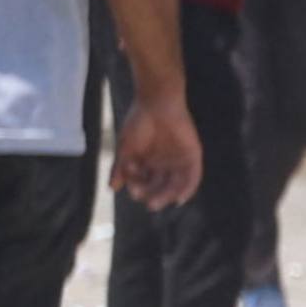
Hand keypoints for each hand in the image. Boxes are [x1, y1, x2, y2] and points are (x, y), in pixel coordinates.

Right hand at [112, 91, 201, 211]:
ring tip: (159, 201)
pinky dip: (188, 188)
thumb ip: (120, 168)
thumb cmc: (138, 122)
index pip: (144, 182)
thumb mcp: (125, 147)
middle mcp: (163, 165)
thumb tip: (112, 188)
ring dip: (168, 195)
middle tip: (150, 203)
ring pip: (175, 184)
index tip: (133, 190)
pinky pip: (192, 176)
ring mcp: (179, 161)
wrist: (156, 103)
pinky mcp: (193, 156)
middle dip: (155, 195)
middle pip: (161, 186)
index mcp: (147, 163)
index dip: (139, 187)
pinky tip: (180, 198)